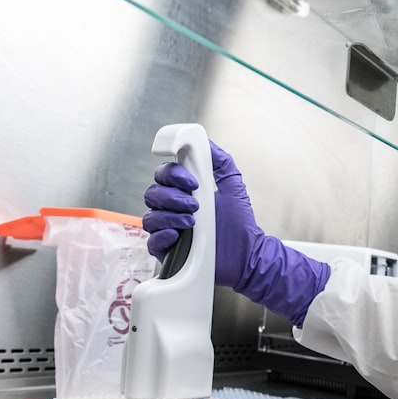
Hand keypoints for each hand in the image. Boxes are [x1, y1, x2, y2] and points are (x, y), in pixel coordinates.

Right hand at [143, 142, 329, 325]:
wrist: (247, 255)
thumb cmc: (240, 225)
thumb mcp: (233, 188)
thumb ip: (221, 163)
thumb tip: (207, 144)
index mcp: (184, 192)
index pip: (164, 175)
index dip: (174, 175)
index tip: (193, 182)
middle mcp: (173, 209)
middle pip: (152, 193)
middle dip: (172, 196)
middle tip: (195, 203)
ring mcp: (168, 230)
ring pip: (150, 217)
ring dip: (170, 215)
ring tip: (193, 221)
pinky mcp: (168, 251)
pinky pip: (152, 242)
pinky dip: (163, 236)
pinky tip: (179, 235)